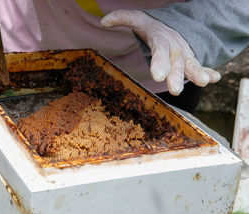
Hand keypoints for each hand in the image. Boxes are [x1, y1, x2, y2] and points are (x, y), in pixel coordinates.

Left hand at [101, 10, 220, 95]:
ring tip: (203, 82)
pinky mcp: (191, 61)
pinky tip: (214, 78)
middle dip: (176, 76)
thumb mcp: (139, 20)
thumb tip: (103, 21)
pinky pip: (201, 66)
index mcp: (161, 40)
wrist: (174, 27)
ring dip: (198, 74)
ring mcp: (185, 55)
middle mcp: (174, 48)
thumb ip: (122, 18)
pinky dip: (209, 72)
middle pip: (176, 63)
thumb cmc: (153, 28)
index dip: (159, 63)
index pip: (160, 51)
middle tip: (175, 90)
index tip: (157, 76)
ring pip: (191, 65)